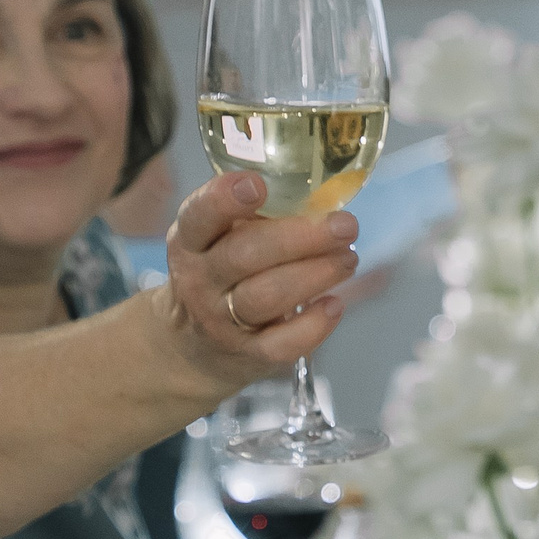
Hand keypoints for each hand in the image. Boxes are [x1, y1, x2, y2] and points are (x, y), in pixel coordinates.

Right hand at [162, 173, 360, 378]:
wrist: (192, 347)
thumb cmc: (219, 276)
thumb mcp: (216, 241)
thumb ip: (254, 218)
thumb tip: (321, 198)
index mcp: (190, 241)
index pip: (199, 216)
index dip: (224, 199)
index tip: (258, 185)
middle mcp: (199, 280)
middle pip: (246, 255)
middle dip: (301, 237)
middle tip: (345, 226)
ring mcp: (219, 320)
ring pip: (268, 296)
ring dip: (316, 274)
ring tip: (348, 259)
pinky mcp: (246, 354)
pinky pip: (281, 343)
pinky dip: (313, 325)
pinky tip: (334, 306)